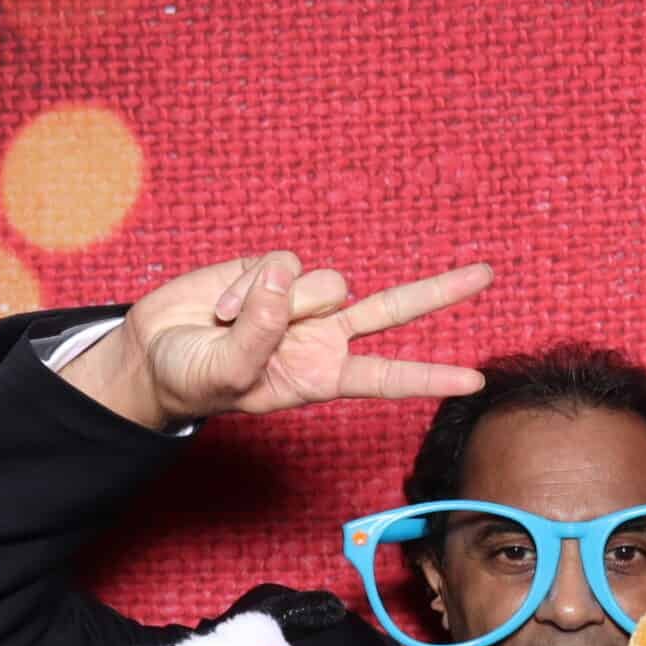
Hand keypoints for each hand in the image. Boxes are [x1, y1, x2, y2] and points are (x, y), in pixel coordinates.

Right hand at [67, 251, 493, 428]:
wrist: (155, 353)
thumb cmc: (197, 378)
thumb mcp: (229, 373)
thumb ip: (260, 332)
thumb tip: (285, 278)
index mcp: (322, 376)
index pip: (387, 377)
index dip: (431, 378)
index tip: (476, 382)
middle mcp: (323, 336)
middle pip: (394, 309)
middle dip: (440, 291)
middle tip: (489, 275)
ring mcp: (301, 301)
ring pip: (322, 282)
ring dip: (274, 301)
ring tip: (232, 326)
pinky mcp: (274, 270)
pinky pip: (281, 262)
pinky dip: (247, 284)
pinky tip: (223, 306)